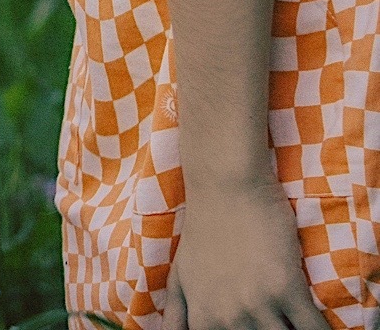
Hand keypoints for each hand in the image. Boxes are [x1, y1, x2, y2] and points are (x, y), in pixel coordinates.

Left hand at [162, 178, 327, 329]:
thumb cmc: (202, 225)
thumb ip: (176, 314)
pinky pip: (313, 329)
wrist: (225, 184)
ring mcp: (258, 304)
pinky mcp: (287, 287)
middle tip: (274, 324)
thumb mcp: (179, 274)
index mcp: (204, 319)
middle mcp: (229, 318)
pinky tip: (323, 329)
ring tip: (294, 324)